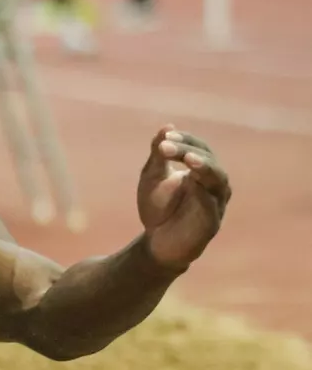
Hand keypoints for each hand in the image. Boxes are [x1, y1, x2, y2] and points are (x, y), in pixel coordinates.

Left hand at [138, 126, 229, 270]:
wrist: (156, 243)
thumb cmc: (158, 208)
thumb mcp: (152, 178)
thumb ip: (159, 155)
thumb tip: (167, 126)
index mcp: (202, 171)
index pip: (199, 148)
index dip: (185, 141)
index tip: (166, 136)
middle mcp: (214, 185)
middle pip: (209, 161)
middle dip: (188, 151)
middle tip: (166, 146)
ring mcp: (215, 204)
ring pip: (217, 181)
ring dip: (203, 167)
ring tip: (188, 159)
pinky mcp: (211, 224)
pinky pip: (212, 207)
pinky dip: (204, 194)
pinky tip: (192, 183)